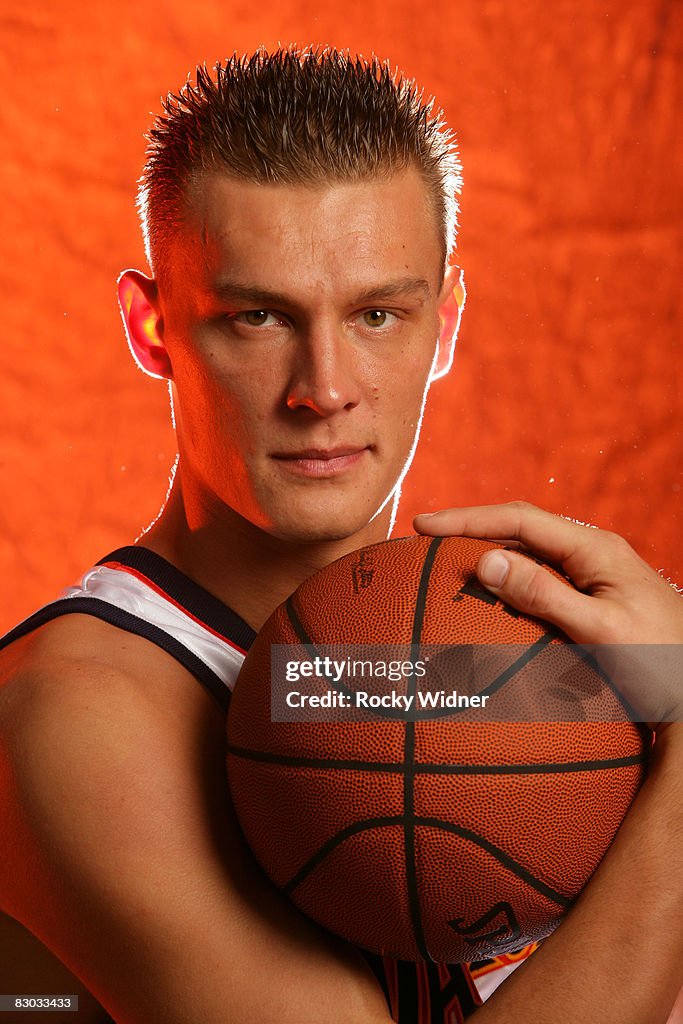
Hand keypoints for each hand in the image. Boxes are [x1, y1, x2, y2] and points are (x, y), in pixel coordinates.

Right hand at [414, 501, 682, 732]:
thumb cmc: (660, 662)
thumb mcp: (600, 630)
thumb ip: (543, 594)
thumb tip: (486, 560)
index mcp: (595, 548)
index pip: (519, 519)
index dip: (467, 519)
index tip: (422, 524)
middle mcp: (593, 553)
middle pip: (521, 529)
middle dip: (472, 529)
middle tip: (424, 539)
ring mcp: (595, 575)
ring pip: (531, 553)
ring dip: (489, 554)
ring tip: (447, 564)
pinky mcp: (596, 599)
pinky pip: (543, 580)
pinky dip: (509, 583)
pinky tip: (490, 601)